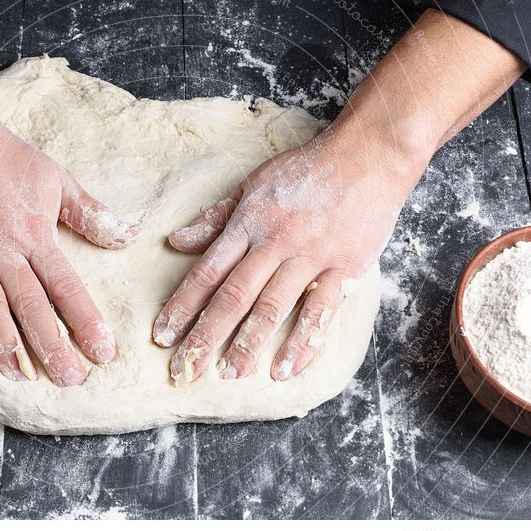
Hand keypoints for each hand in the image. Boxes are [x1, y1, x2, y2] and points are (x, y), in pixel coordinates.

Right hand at [0, 115, 137, 385]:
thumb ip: (90, 213)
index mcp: (36, 235)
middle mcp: (3, 251)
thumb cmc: (3, 156)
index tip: (103, 352)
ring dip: (8, 347)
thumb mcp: (56, 178)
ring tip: (23, 379)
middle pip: (32, 307)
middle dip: (54, 346)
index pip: (67, 287)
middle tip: (71, 379)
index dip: (86, 322)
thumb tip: (129, 236)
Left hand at [153, 131, 410, 383]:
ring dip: (248, 343)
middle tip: (184, 371)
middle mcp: (275, 242)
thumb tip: (175, 242)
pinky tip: (285, 369)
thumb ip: (215, 219)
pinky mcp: (345, 268)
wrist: (368, 154)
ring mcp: (311, 256)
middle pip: (233, 295)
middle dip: (205, 336)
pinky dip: (303, 342)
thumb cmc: (307, 169)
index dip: (182, 305)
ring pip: (273, 306)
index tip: (162, 335)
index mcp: (249, 222)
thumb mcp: (252, 185)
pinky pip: (321, 310)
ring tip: (229, 375)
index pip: (207, 272)